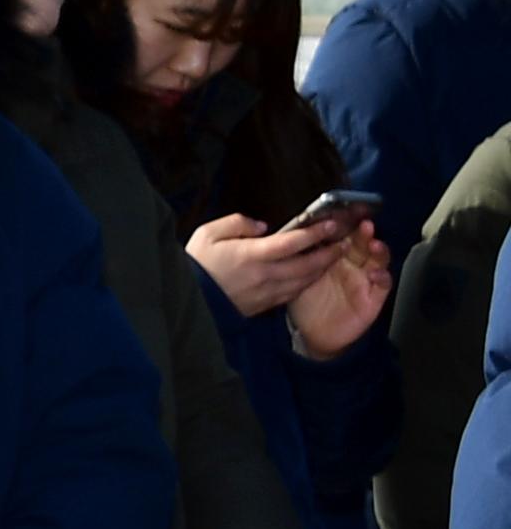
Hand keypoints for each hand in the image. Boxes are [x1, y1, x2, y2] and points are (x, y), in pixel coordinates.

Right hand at [189, 211, 370, 320]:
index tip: (332, 224)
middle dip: (329, 253)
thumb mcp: (207, 233)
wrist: (186, 299)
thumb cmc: (194, 263)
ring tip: (333, 257)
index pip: (293, 243)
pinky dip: (306, 283)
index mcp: (252, 255)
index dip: (315, 233)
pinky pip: (292, 293)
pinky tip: (311, 275)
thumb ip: (236, 223)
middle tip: (343, 242)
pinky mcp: (263, 305)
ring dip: (321, 269)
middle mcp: (265, 275)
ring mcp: (266, 293)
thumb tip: (261, 227)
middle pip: (307, 265)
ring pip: (304, 281)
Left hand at [287, 222, 393, 360]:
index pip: (344, 236)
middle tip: (363, 223)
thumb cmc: (306, 301)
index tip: (345, 212)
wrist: (313, 333)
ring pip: (377, 260)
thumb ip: (298, 256)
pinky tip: (376, 273)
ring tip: (374, 243)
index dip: (346, 224)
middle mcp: (353, 265)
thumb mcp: (298, 276)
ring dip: (378, 251)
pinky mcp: (372, 298)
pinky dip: (382, 278)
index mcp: (335, 257)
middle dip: (364, 233)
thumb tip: (285, 232)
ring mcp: (365, 280)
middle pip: (363, 244)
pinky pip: (382, 285)